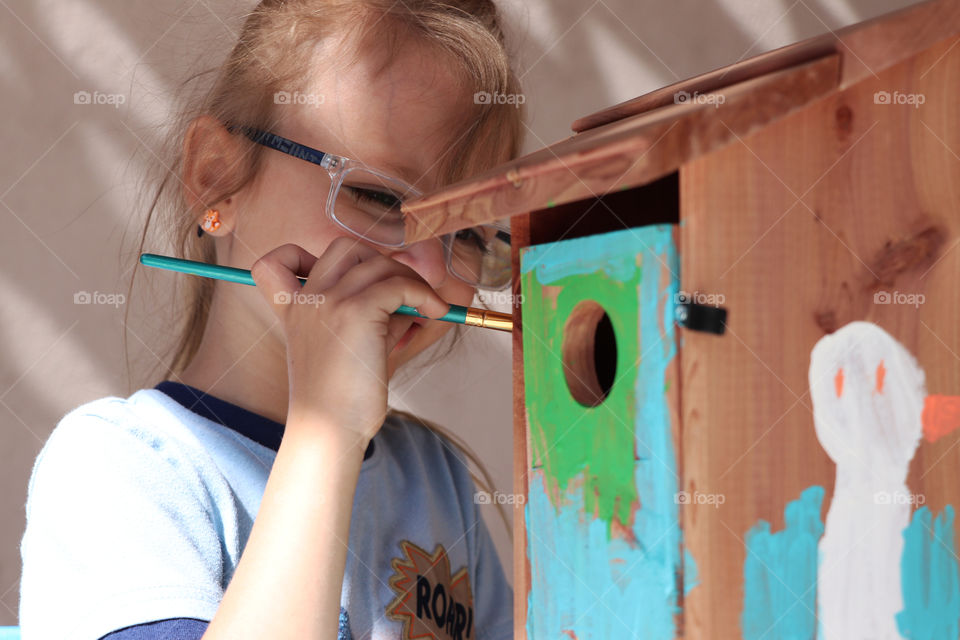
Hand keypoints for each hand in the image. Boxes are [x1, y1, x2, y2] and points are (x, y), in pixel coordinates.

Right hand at [250, 238, 449, 443]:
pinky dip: (423, 294)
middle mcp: (306, 299)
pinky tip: (434, 312)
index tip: (347, 279)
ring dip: (411, 280)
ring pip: (379, 263)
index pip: (276, 260)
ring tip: (426, 307)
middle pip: (347, 248)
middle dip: (383, 262)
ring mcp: (328, 301)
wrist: (329, 430)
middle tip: (404, 293)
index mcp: (293, 309)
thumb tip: (409, 295)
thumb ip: (369, 316)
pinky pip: (398, 284)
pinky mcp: (355, 312)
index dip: (306, 256)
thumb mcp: (347, 347)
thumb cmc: (340, 399)